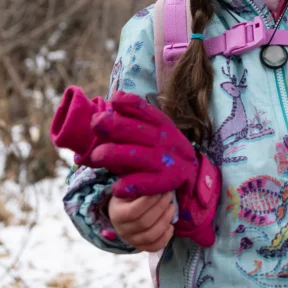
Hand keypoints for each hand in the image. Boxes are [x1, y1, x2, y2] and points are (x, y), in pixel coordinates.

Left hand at [86, 91, 220, 246]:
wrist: (192, 174)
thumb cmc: (163, 149)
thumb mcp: (155, 129)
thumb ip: (134, 117)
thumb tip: (114, 100)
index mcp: (161, 124)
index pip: (145, 110)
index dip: (129, 103)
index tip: (113, 100)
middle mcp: (165, 140)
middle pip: (138, 131)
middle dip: (115, 126)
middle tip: (95, 123)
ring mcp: (166, 161)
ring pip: (139, 156)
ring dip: (116, 154)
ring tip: (96, 156)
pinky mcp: (166, 182)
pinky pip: (147, 184)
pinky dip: (131, 185)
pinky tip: (116, 187)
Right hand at [108, 192, 175, 251]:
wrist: (122, 211)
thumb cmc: (128, 196)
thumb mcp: (128, 188)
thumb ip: (140, 186)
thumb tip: (157, 182)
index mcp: (117, 214)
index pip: (134, 211)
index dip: (150, 200)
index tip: (161, 189)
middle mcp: (122, 230)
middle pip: (145, 223)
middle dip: (161, 207)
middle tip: (169, 195)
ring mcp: (131, 240)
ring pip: (151, 236)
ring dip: (165, 221)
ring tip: (172, 207)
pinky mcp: (141, 246)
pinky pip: (154, 247)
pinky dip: (165, 237)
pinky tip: (171, 226)